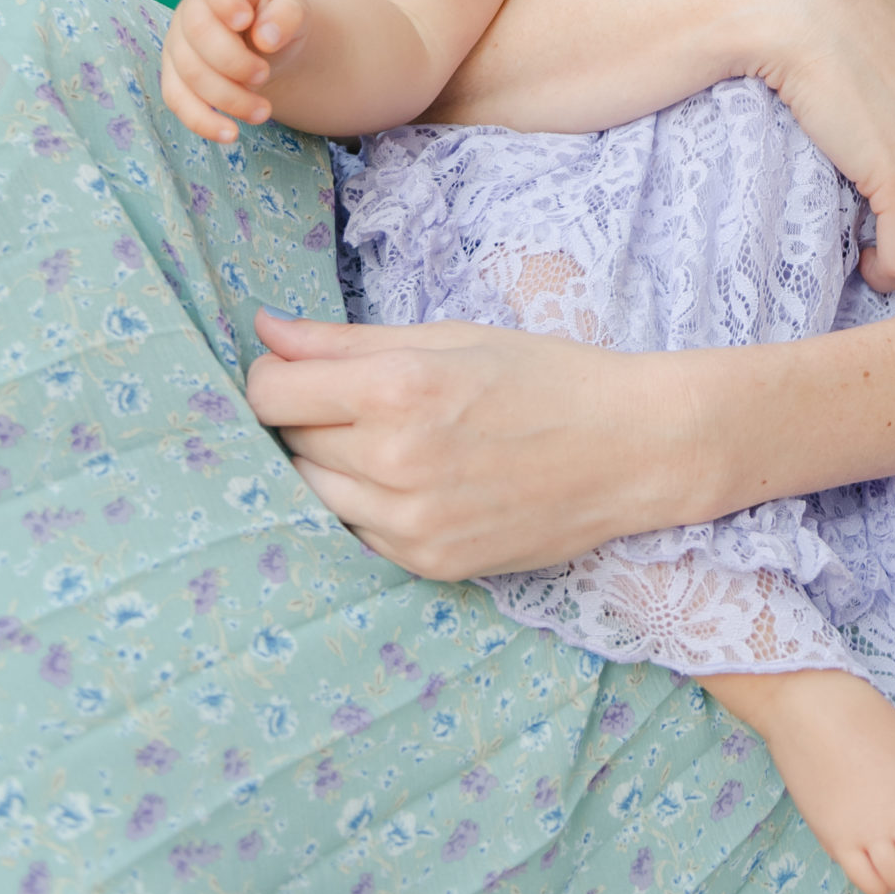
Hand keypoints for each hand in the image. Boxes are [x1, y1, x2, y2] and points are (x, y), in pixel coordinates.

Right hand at [160, 0, 309, 144]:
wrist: (270, 46)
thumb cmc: (280, 19)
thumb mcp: (296, 9)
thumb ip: (287, 14)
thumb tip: (266, 37)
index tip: (246, 20)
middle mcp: (192, 6)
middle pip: (197, 32)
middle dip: (232, 61)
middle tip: (264, 75)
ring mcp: (178, 41)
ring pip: (188, 72)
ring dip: (227, 97)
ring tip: (264, 112)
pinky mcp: (175, 76)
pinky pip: (177, 101)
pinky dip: (202, 121)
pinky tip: (231, 134)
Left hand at [245, 310, 683, 575]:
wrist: (630, 447)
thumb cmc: (542, 376)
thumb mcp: (446, 338)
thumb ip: (344, 341)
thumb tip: (264, 330)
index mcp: (396, 389)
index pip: (270, 392)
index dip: (274, 376)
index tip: (297, 371)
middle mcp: (395, 461)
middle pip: (287, 444)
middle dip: (306, 420)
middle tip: (354, 404)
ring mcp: (410, 523)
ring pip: (313, 495)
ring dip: (330, 467)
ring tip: (385, 442)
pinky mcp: (428, 563)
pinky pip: (356, 534)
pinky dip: (367, 508)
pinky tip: (413, 481)